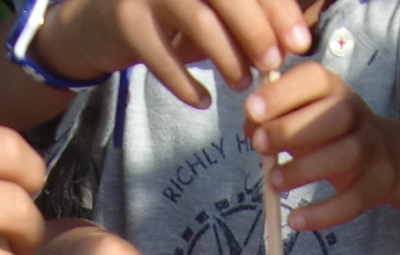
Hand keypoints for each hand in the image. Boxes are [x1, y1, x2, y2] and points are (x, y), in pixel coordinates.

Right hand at [33, 0, 313, 106]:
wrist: (100, 19)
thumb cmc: (171, 15)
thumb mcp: (210, 7)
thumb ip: (248, 16)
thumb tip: (292, 42)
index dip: (278, 9)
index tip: (300, 42)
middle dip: (256, 30)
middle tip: (273, 64)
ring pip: (198, 21)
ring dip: (227, 58)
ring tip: (242, 83)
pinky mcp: (125, 22)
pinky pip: (163, 58)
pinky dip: (187, 84)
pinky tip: (203, 100)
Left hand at [245, 64, 399, 231]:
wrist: (384, 156)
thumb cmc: (327, 133)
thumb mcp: (300, 117)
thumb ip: (273, 118)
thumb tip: (251, 127)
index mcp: (333, 90)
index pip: (314, 79)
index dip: (283, 92)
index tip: (252, 109)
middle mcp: (357, 113)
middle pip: (337, 114)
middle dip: (293, 128)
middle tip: (259, 145)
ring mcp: (372, 148)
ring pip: (348, 153)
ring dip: (306, 168)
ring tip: (274, 182)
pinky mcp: (376, 184)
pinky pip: (353, 200)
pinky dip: (324, 213)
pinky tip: (295, 220)